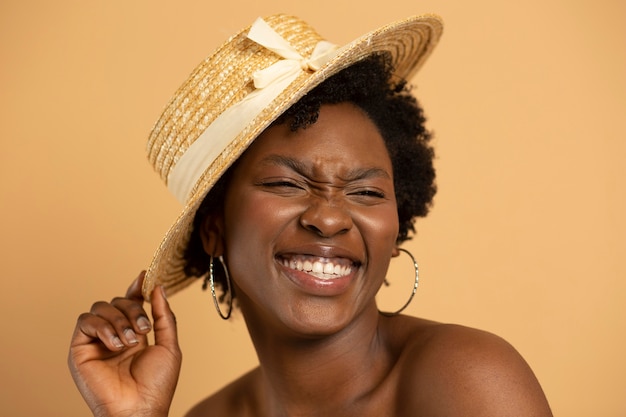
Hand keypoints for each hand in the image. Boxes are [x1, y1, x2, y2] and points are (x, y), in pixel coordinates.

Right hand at [68, 272, 181, 416]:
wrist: (139, 408)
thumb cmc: (156, 384)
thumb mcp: (169, 345)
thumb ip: (164, 316)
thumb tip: (157, 287)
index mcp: (135, 333)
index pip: (131, 302)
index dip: (136, 288)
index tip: (145, 276)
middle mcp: (114, 334)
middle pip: (118, 301)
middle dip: (133, 310)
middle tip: (143, 330)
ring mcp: (96, 341)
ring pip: (101, 307)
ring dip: (119, 320)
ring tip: (131, 342)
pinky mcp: (79, 349)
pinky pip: (86, 321)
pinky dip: (103, 327)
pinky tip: (116, 345)